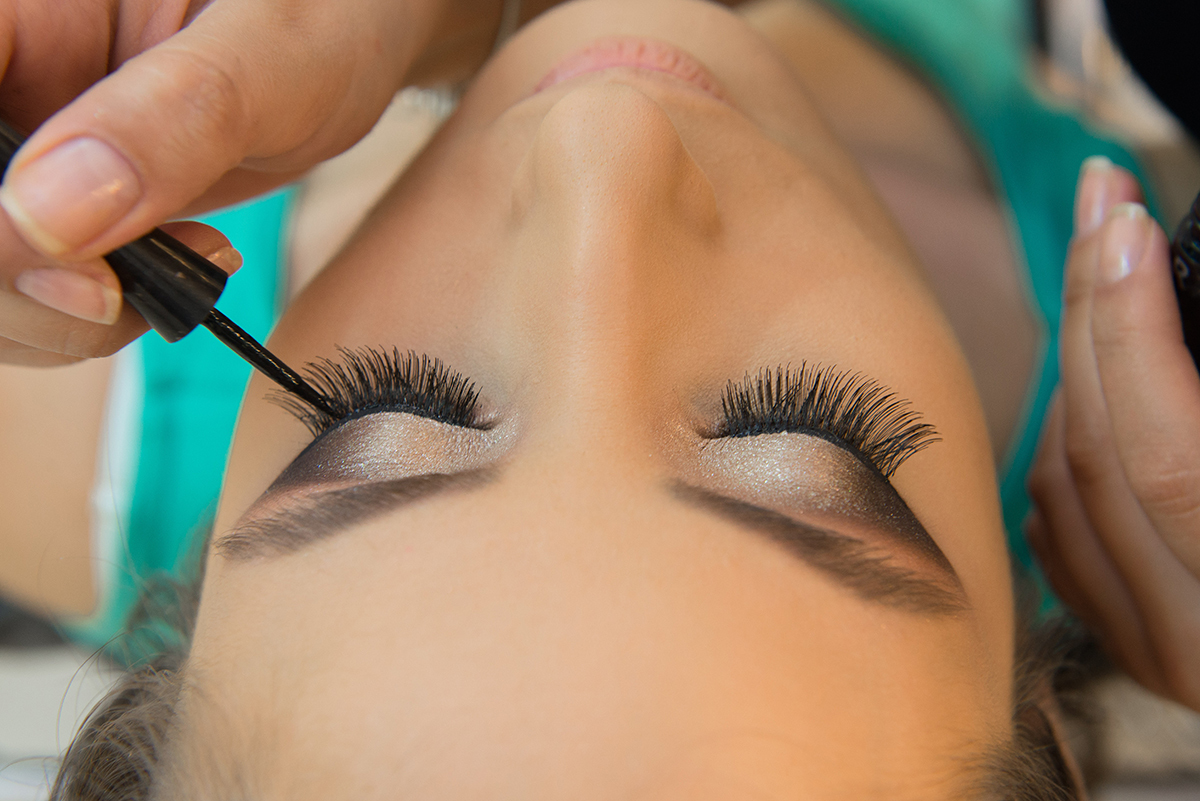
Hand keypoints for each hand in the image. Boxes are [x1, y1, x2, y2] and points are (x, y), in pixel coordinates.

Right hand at [0, 0, 493, 363]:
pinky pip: (23, 285)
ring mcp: (20, 144)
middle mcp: (4, 77)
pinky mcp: (52, 199)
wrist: (359, 34)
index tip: (47, 250)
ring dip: (54, 315)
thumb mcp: (272, 52)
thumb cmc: (330, 9)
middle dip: (10, 280)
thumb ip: (172, 119)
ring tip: (185, 269)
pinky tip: (174, 279)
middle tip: (116, 292)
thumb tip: (41, 216)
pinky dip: (85, 318)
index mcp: (19, 11)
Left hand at [1027, 157, 1199, 711]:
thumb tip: (1180, 283)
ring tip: (1108, 266)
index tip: (1131, 221)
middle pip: (1099, 456)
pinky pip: (1058, 522)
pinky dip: (1065, 434)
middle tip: (1103, 202)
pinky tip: (1092, 369)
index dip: (1135, 330)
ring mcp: (1158, 654)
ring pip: (1062, 483)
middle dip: (1094, 308)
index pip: (1169, 459)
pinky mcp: (1133, 647)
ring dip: (1076, 362)